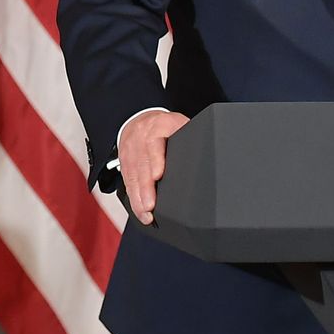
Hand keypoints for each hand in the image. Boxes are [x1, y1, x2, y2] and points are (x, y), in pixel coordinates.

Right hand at [118, 110, 188, 225]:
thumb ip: (190, 139)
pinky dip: (133, 198)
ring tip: (146, 214)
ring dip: (138, 197)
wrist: (141, 120)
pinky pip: (127, 181)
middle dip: (145, 187)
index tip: (158, 175)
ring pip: (132, 175)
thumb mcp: (180, 125)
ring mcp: (130, 151)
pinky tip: (140, 211)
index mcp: (159, 126)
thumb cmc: (166, 126)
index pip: (154, 142)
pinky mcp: (124, 162)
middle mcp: (141, 138)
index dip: (156, 160)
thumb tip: (209, 160)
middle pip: (141, 164)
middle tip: (151, 205)